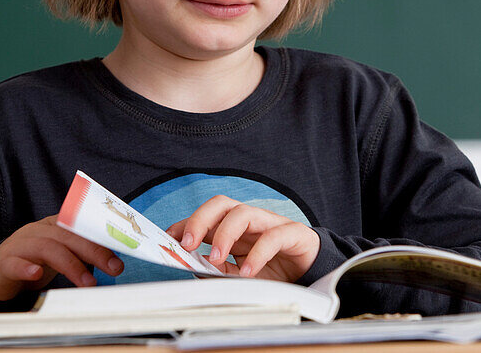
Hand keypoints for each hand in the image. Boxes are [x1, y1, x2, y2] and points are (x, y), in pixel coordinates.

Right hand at [0, 215, 122, 300]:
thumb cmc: (34, 262)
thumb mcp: (60, 255)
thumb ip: (83, 254)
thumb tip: (115, 262)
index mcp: (54, 226)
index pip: (81, 225)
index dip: (102, 236)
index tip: (122, 251)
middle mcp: (38, 231)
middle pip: (68, 236)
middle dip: (94, 251)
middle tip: (114, 269)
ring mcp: (20, 245)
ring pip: (47, 248)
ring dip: (71, 265)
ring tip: (88, 283)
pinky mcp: (4, 263)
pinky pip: (14, 263)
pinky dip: (26, 268)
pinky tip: (37, 275)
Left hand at [167, 195, 319, 282]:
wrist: (312, 273)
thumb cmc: (273, 270)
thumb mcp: (240, 276)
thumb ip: (220, 271)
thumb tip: (194, 268)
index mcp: (233, 227)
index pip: (205, 217)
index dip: (185, 225)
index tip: (168, 240)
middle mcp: (249, 220)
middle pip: (220, 204)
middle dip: (199, 219)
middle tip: (188, 244)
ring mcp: (270, 223)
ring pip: (243, 212)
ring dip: (225, 234)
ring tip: (217, 259)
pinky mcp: (293, 233)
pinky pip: (273, 236)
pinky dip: (258, 253)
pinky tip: (248, 271)